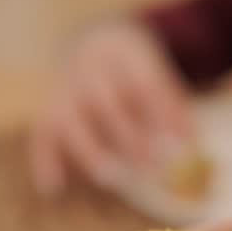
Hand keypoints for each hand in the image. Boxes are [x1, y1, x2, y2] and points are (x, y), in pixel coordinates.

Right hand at [29, 18, 193, 194]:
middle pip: (103, 101)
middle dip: (128, 136)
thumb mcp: (158, 73)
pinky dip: (44, 161)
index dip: (161, 116)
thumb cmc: (135, 69)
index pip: (142, 84)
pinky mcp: (50, 106)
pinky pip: (41, 133)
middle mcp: (89, 69)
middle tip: (152, 167)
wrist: (96, 41)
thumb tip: (190, 141)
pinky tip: (52, 189)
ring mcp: (65, 87)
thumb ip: (172, 105)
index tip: (180, 146)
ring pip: (68, 118)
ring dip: (89, 151)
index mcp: (122, 55)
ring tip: (112, 179)